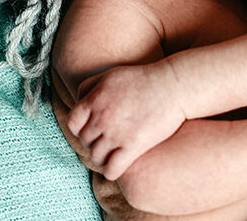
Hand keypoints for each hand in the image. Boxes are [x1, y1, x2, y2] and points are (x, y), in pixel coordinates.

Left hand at [68, 63, 186, 180]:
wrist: (173, 86)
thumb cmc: (144, 79)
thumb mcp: (112, 74)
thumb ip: (90, 85)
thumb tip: (78, 99)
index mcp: (95, 99)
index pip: (73, 122)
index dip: (79, 129)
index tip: (90, 131)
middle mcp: (102, 117)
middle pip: (85, 141)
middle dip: (93, 143)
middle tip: (104, 143)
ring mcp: (116, 133)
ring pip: (96, 157)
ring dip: (102, 158)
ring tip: (111, 156)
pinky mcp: (133, 146)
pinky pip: (112, 169)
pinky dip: (111, 172)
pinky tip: (117, 168)